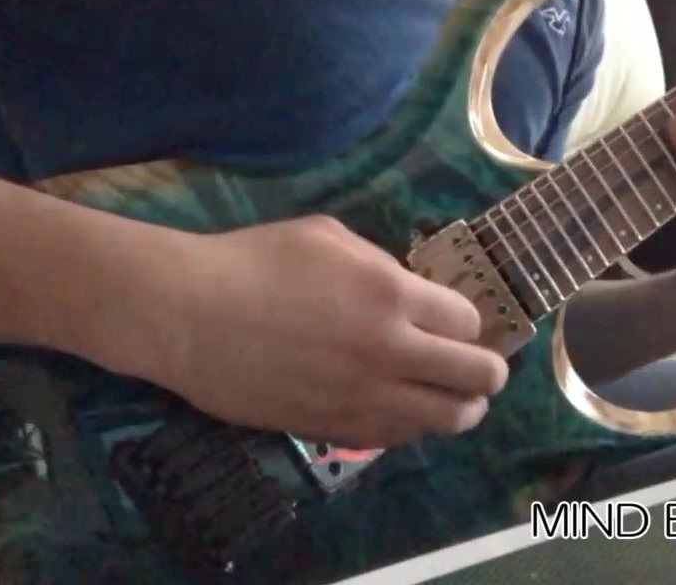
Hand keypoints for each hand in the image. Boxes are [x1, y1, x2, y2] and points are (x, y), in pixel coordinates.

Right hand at [139, 215, 508, 449]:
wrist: (189, 316)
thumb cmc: (252, 261)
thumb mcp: (325, 236)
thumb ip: (379, 264)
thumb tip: (406, 289)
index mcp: (391, 294)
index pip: (468, 322)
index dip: (470, 323)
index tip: (460, 325)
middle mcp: (390, 352)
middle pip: (476, 377)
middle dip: (487, 372)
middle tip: (479, 368)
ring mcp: (364, 398)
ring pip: (448, 420)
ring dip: (461, 408)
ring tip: (455, 400)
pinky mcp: (335, 428)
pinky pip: (399, 438)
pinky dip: (414, 427)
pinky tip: (405, 413)